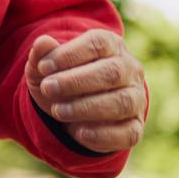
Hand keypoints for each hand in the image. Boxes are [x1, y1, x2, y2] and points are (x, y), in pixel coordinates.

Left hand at [27, 30, 146, 154]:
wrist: (72, 113)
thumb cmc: (61, 81)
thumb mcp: (45, 68)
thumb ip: (42, 54)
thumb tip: (42, 42)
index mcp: (111, 46)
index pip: (98, 43)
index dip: (70, 54)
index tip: (43, 67)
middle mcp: (130, 70)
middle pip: (112, 72)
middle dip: (76, 81)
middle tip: (48, 89)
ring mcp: (136, 99)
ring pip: (122, 102)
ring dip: (86, 108)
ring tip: (58, 111)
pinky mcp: (134, 128)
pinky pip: (128, 133)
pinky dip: (102, 135)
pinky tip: (78, 132)